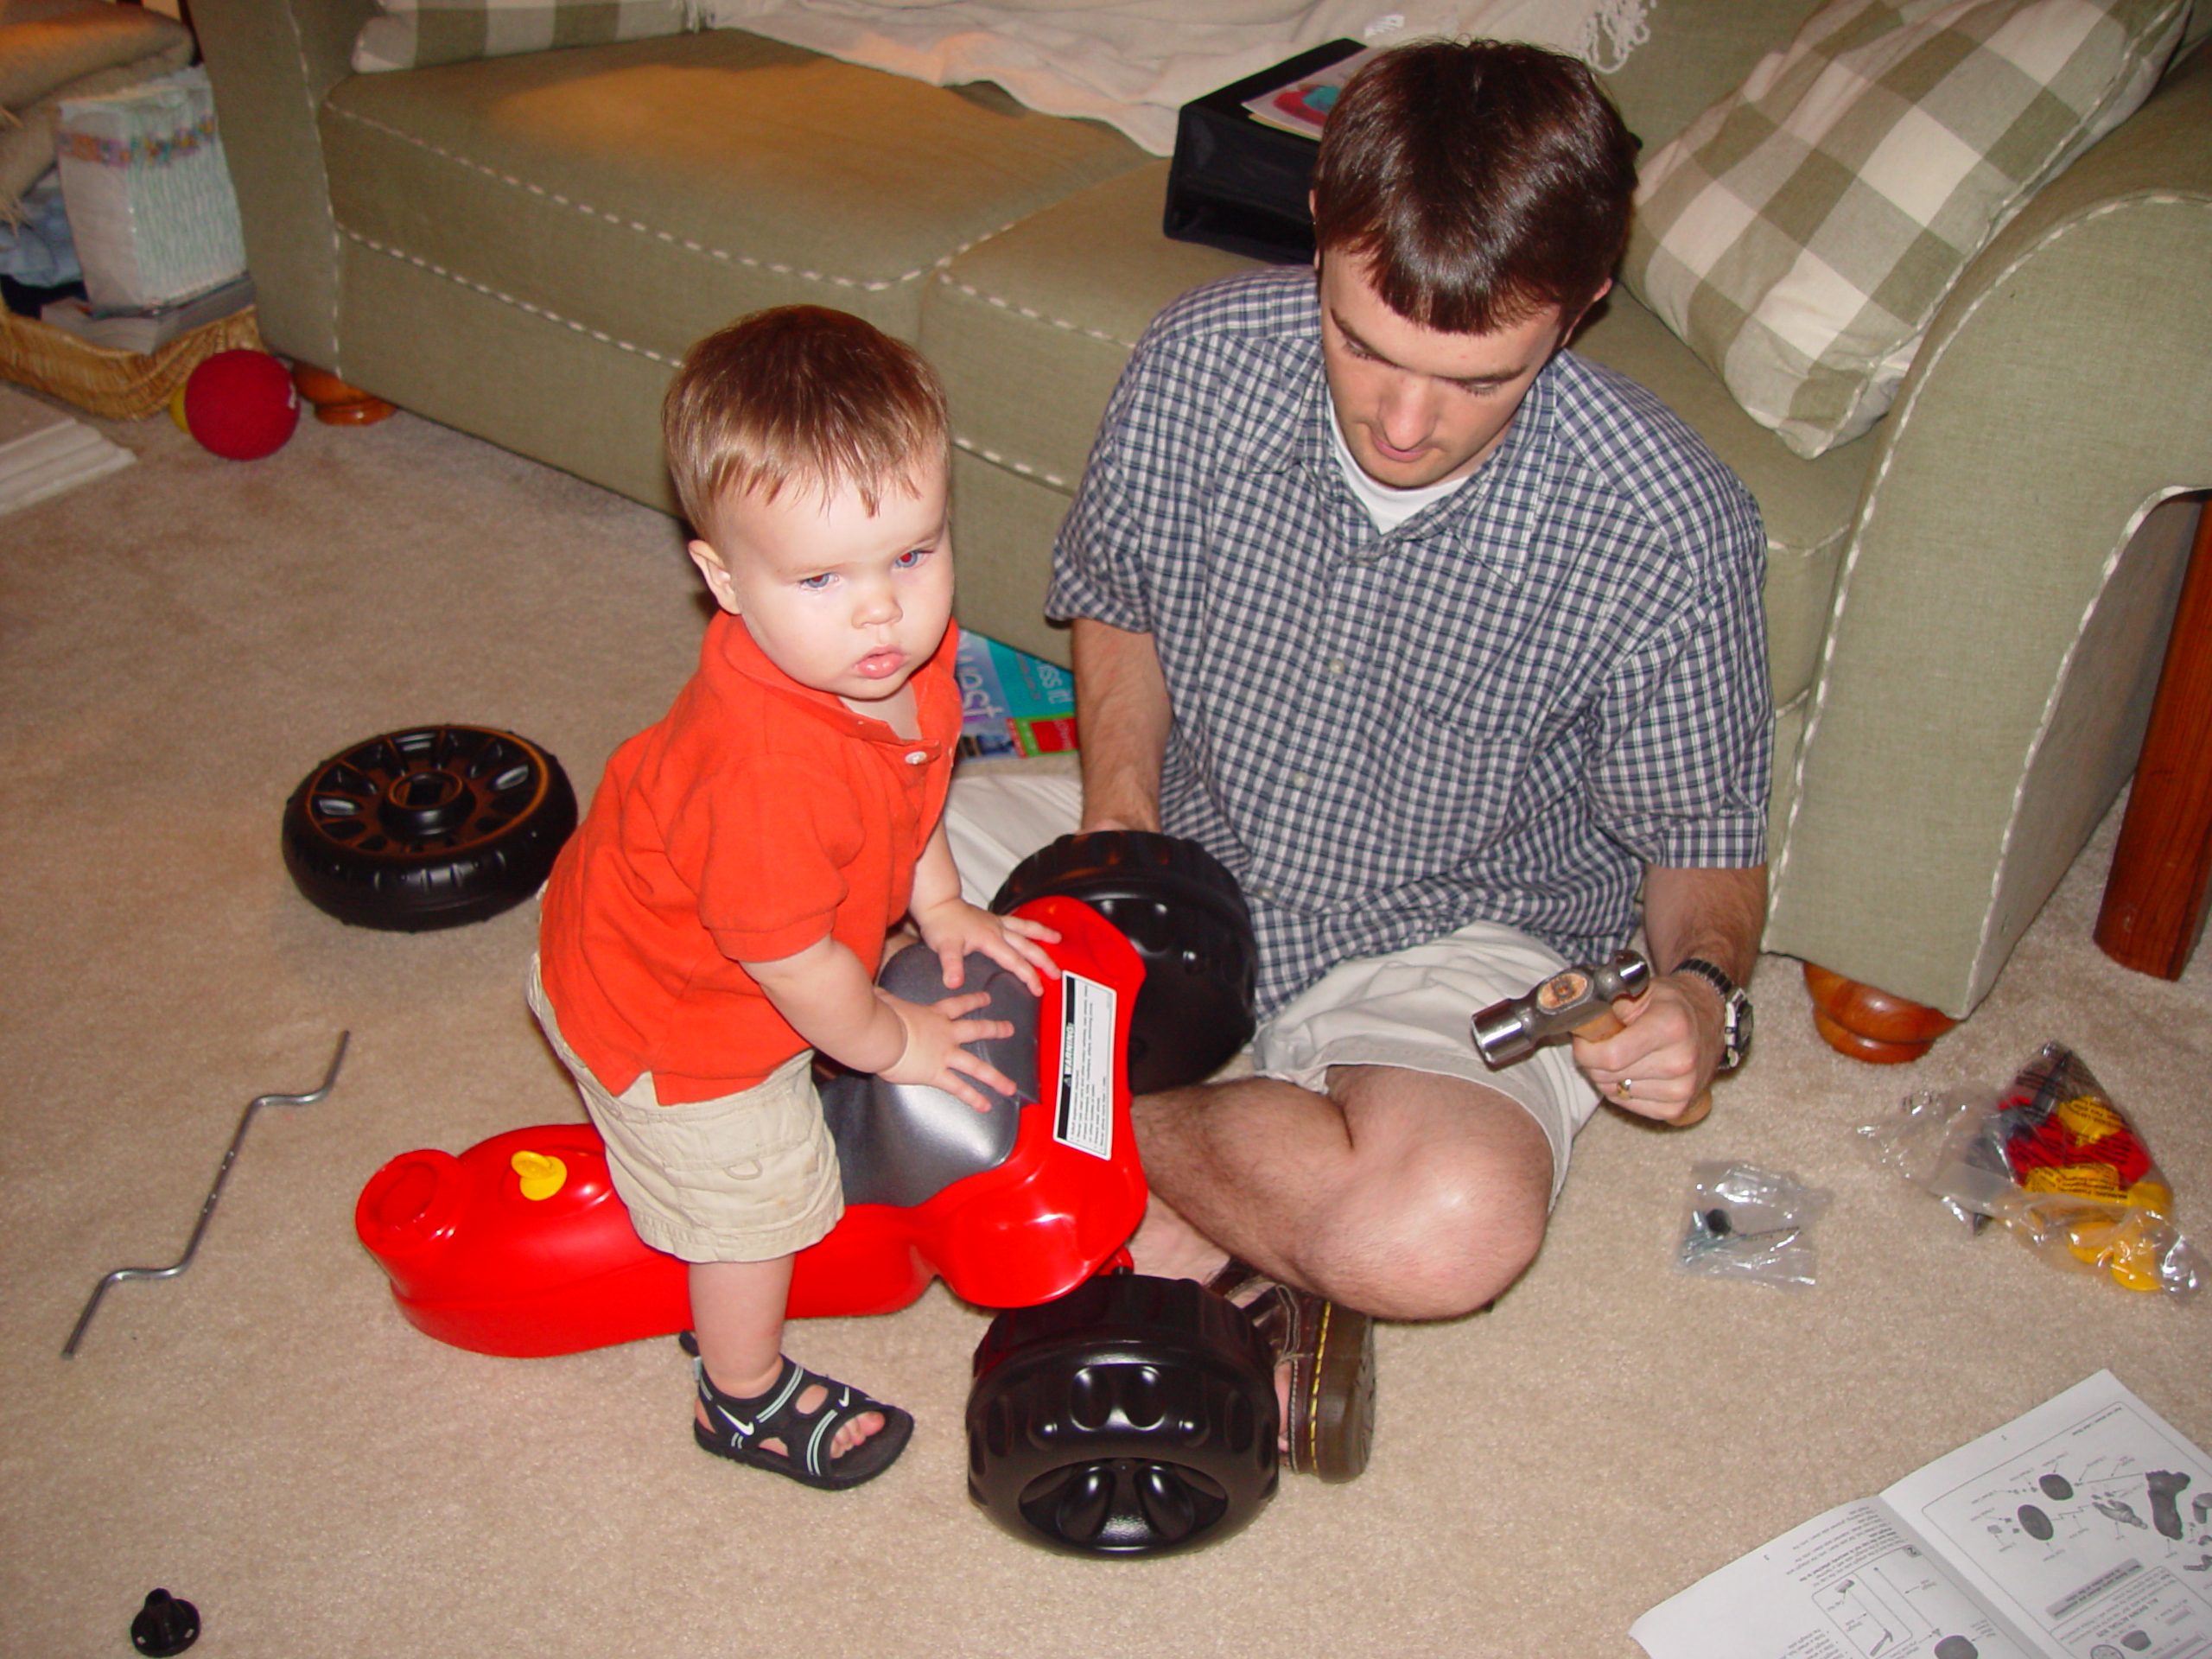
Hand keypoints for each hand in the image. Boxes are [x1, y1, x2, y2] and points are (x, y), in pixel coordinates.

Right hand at [877, 990, 1019, 1112]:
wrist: (881, 1034)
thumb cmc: (880, 1016)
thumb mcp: (884, 1000)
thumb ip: (884, 997)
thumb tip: (875, 991)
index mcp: (933, 1015)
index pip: (958, 1005)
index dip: (974, 1000)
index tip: (987, 998)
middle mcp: (945, 1034)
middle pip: (976, 1030)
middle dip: (995, 1029)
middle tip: (1009, 1029)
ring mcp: (944, 1055)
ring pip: (976, 1066)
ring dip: (995, 1077)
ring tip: (1010, 1086)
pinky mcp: (936, 1074)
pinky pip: (959, 1088)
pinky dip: (973, 1098)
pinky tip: (986, 1106)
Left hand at [912, 895, 1060, 995]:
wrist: (937, 903)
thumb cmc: (941, 923)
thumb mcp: (944, 947)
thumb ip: (951, 966)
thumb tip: (955, 983)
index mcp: (990, 939)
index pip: (1015, 962)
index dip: (1029, 977)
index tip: (1038, 989)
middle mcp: (998, 930)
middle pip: (1028, 946)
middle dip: (1044, 961)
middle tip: (1057, 973)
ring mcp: (996, 922)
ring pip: (1026, 929)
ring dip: (1043, 934)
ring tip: (1058, 939)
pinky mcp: (992, 918)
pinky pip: (1017, 921)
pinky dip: (1028, 924)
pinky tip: (1033, 927)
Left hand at [1572, 972, 1724, 1122]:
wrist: (1708, 1019)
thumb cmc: (1672, 1004)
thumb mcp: (1642, 989)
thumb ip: (1610, 1004)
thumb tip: (1581, 1022)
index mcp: (1670, 1027)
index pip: (1610, 1056)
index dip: (1586, 1050)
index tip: (1584, 1040)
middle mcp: (1680, 1061)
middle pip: (1609, 1076)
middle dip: (1594, 1061)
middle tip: (1602, 1044)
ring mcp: (1682, 1088)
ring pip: (1615, 1092)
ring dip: (1608, 1076)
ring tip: (1622, 1056)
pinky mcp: (1678, 1108)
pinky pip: (1629, 1105)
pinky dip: (1623, 1090)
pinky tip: (1634, 1072)